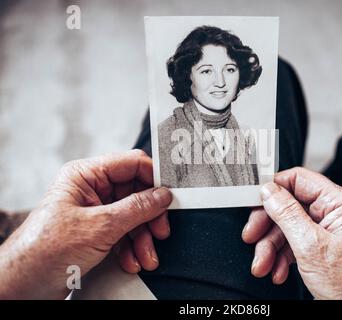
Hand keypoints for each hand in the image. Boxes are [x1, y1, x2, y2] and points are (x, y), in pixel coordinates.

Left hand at [0, 150, 171, 298]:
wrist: (23, 287)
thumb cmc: (45, 251)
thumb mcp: (99, 227)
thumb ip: (136, 208)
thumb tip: (163, 195)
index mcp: (85, 175)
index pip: (130, 164)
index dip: (154, 177)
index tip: (172, 193)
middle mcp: (91, 190)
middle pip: (136, 192)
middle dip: (149, 216)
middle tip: (160, 231)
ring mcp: (95, 211)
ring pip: (133, 215)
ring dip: (143, 238)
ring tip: (146, 257)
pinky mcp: (96, 231)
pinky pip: (125, 232)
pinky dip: (132, 248)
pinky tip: (132, 262)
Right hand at [242, 167, 341, 299]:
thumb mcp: (311, 246)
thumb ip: (287, 214)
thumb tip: (269, 191)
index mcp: (340, 204)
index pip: (300, 180)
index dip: (274, 188)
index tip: (254, 200)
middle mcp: (335, 214)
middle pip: (289, 206)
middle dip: (268, 226)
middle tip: (252, 236)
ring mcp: (328, 231)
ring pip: (288, 228)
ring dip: (271, 247)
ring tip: (263, 265)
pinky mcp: (322, 248)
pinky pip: (294, 243)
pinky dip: (282, 257)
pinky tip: (278, 271)